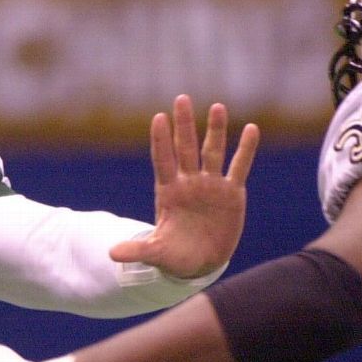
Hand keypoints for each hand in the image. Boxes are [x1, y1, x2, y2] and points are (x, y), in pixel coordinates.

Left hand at [112, 94, 258, 278]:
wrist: (200, 263)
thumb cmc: (175, 255)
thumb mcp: (156, 252)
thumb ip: (137, 250)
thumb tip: (111, 254)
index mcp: (168, 192)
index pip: (163, 161)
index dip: (162, 141)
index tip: (158, 117)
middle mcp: (189, 182)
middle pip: (186, 148)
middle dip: (184, 125)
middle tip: (181, 99)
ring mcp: (211, 185)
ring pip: (212, 152)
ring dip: (215, 130)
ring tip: (216, 107)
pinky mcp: (231, 193)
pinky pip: (239, 167)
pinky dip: (245, 149)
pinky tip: (251, 128)